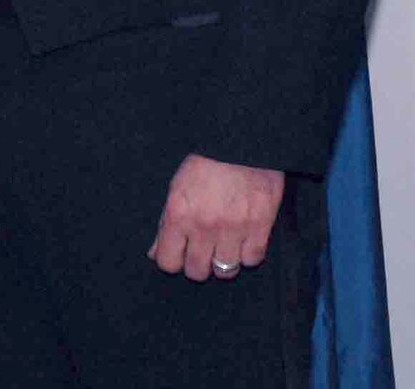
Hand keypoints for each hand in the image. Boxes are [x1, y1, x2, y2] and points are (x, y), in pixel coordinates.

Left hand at [149, 153, 284, 281]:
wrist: (240, 142)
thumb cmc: (203, 164)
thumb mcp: (175, 189)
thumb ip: (165, 223)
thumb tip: (154, 253)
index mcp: (178, 215)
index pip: (167, 262)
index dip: (171, 261)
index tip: (177, 254)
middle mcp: (204, 227)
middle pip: (197, 272)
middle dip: (196, 265)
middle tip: (201, 252)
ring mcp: (234, 229)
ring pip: (226, 271)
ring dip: (223, 263)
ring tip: (223, 247)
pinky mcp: (260, 227)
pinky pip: (252, 260)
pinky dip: (247, 254)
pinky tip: (242, 241)